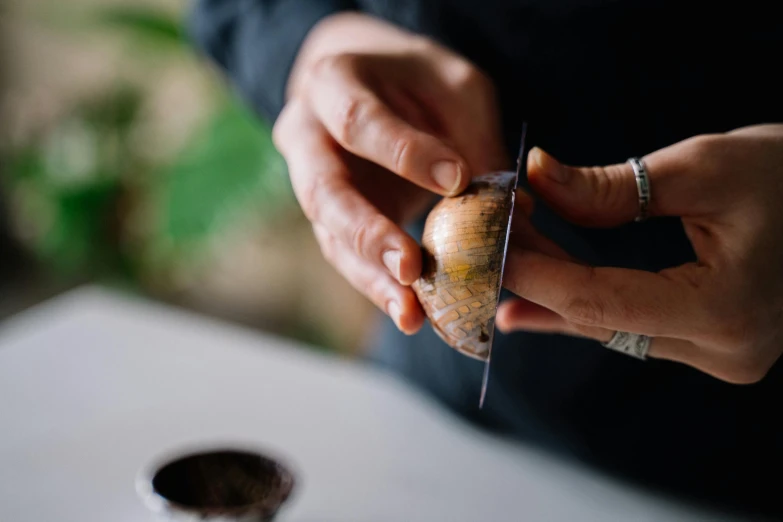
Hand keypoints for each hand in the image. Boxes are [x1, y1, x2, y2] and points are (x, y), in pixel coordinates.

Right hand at [273, 13, 506, 333]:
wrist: (373, 83)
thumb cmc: (417, 81)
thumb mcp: (454, 88)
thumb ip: (473, 141)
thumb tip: (516, 212)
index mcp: (333, 83)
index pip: (359, 122)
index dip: (404, 153)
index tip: (457, 179)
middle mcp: (307, 137)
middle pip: (325, 192)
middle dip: (367, 234)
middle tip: (409, 268)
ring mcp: (313, 185)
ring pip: (331, 238)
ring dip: (371, 278)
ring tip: (411, 314)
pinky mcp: (330, 221)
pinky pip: (348, 259)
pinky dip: (380, 287)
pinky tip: (412, 313)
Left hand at [497, 124, 782, 383]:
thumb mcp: (705, 166)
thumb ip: (614, 187)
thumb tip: (537, 178)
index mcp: (724, 311)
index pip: (599, 301)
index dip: (536, 273)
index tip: (488, 247)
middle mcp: (724, 350)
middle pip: (599, 318)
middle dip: (538, 280)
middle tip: (485, 253)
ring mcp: (723, 355)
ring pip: (612, 328)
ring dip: (557, 295)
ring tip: (500, 276)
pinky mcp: (717, 345)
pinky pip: (634, 330)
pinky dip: (587, 308)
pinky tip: (535, 309)